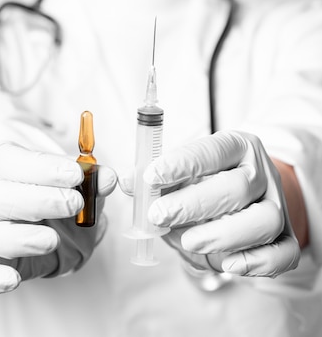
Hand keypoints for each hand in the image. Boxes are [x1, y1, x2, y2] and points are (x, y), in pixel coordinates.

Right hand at [0, 141, 116, 294]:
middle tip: (73, 204)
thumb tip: (109, 178)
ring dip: (16, 238)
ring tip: (52, 240)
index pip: (7, 159)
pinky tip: (14, 279)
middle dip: (35, 200)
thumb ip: (92, 178)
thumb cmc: (54, 191)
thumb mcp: (76, 181)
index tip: (75, 174)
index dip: (40, 167)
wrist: (46, 220)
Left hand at [143, 131, 299, 277]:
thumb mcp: (182, 171)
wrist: (248, 195)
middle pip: (237, 187)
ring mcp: (277, 205)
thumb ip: (154, 177)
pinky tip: (229, 265)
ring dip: (223, 234)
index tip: (152, 176)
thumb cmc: (209, 181)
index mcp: (237, 146)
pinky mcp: (286, 237)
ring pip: (263, 220)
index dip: (181, 163)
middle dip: (195, 204)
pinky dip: (258, 262)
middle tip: (161, 215)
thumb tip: (125, 181)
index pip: (212, 150)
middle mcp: (260, 173)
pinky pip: (283, 253)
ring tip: (189, 242)